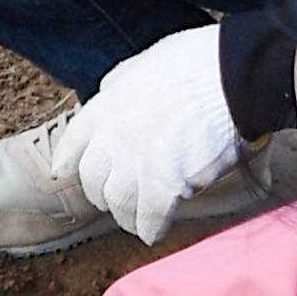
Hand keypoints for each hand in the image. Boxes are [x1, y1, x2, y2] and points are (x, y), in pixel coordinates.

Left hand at [60, 20, 246, 243]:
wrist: (232, 78)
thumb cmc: (198, 63)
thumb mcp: (144, 62)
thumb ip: (121, 83)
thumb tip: (110, 92)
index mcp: (106, 107)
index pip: (73, 142)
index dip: (68, 161)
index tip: (64, 172)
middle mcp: (112, 139)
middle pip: (93, 180)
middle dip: (102, 192)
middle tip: (116, 196)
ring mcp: (135, 165)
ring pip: (119, 205)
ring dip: (126, 216)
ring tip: (136, 220)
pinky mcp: (164, 186)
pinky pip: (150, 218)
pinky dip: (152, 228)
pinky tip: (155, 232)